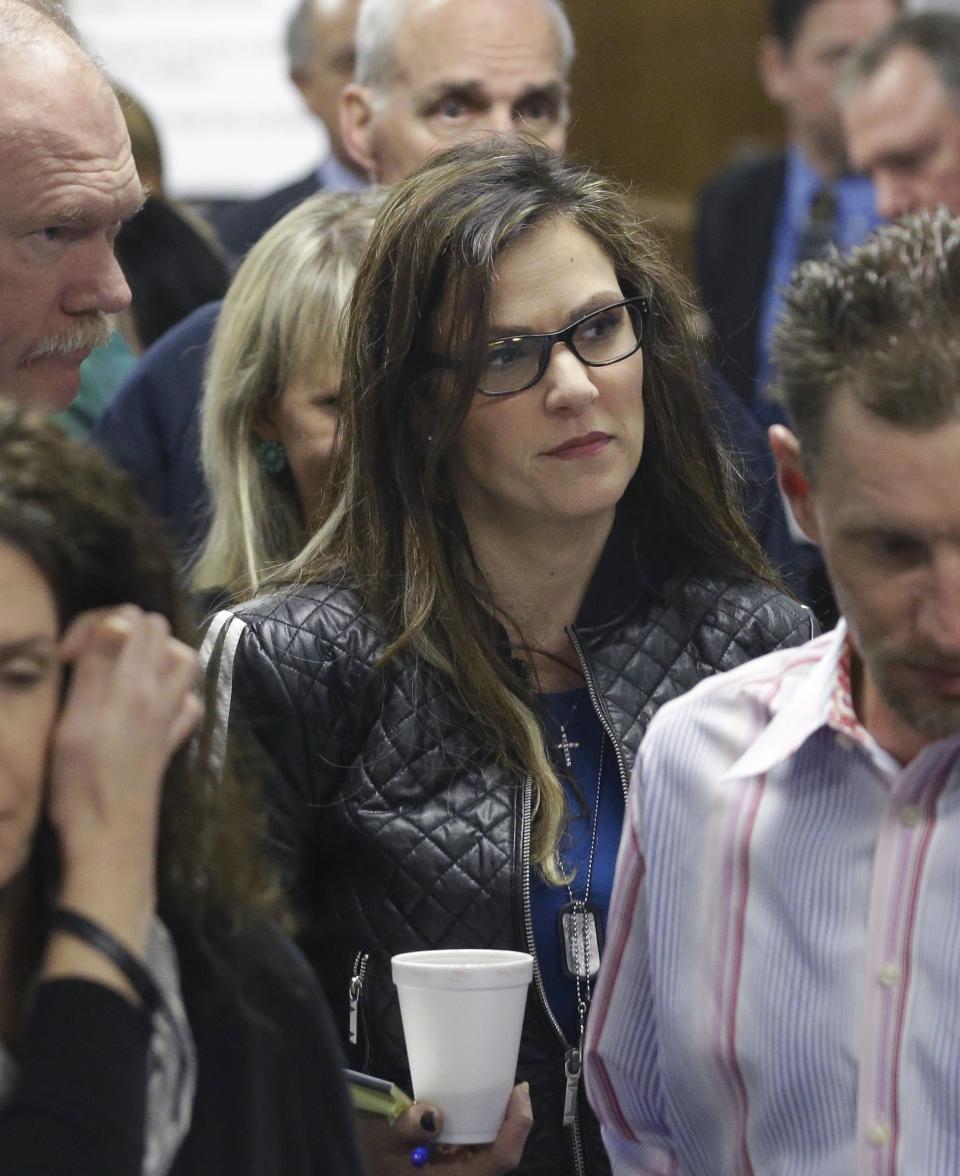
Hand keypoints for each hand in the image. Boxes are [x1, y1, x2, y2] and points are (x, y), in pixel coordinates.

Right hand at [46, 606, 201, 953]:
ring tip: (121, 670)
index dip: (94, 624)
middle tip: (92, 655)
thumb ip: (97, 668)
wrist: (109, 840)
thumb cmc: (81, 786)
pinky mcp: (171, 741)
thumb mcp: (73, 722)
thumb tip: (118, 619)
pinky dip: (174, 694)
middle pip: (159, 629)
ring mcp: (169, 717)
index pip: (128, 617)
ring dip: (156, 654)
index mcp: (131, 684)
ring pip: (182, 660)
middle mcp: (158, 694)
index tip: (68, 655)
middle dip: (126, 628)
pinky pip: (187, 702)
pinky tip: (150, 705)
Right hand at [359, 1084, 531, 1174]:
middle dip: (515, 1123)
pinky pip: (478, 1149)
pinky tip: (482, 1106)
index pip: (498, 1160)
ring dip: (502, 1125)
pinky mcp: (452, 1166)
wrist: (362, 1165)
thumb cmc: (372, 1156)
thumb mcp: (382, 1141)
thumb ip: (407, 1129)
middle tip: (516, 1088)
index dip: (516, 1128)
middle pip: (502, 1156)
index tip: (519, 1093)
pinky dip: (485, 1127)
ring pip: (492, 1153)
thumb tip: (434, 1114)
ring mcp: (457, 1172)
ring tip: (505, 1093)